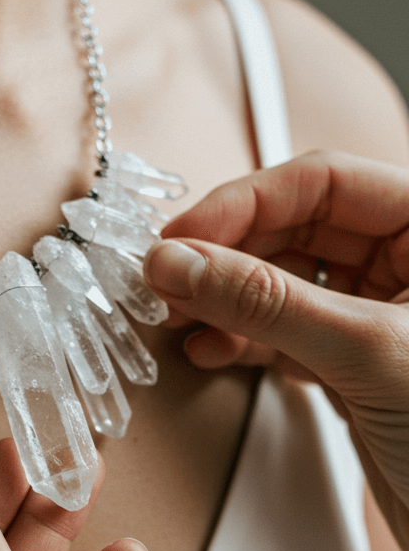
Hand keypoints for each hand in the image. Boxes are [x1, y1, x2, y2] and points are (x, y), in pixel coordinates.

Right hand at [144, 151, 408, 550]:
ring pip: (283, 285)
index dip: (244, 203)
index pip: (323, 182)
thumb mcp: (365, 351)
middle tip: (166, 279)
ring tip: (177, 316)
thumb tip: (182, 263)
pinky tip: (211, 350)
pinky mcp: (357, 368)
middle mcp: (408, 266)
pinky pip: (286, 336)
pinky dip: (243, 342)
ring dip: (224, 300)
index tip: (180, 237)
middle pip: (295, 229)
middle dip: (225, 254)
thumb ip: (266, 302)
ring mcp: (379, 318)